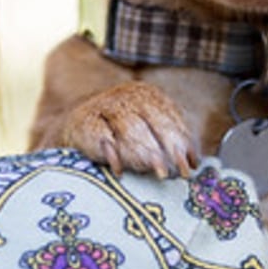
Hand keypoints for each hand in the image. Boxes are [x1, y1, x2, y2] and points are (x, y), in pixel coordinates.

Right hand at [63, 81, 196, 178]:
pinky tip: (120, 170)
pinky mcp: (82, 122)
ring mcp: (104, 107)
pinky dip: (111, 154)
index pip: (171, 117)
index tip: (192, 164)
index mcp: (148, 97)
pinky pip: (99, 136)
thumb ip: (167, 144)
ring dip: (145, 153)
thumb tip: (193, 164)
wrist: (74, 125)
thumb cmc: (117, 134)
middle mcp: (127, 97)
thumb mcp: (145, 133)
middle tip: (179, 170)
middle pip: (153, 120)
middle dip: (169, 148)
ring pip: (129, 128)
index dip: (183, 141)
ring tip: (157, 172)